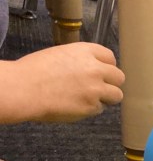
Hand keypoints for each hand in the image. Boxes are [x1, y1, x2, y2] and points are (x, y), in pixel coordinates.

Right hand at [5, 42, 124, 123]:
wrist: (26, 88)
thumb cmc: (35, 70)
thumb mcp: (60, 54)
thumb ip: (79, 61)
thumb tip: (89, 69)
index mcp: (85, 51)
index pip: (110, 57)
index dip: (107, 66)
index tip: (103, 72)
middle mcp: (95, 68)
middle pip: (119, 77)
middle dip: (111, 83)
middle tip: (100, 87)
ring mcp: (95, 88)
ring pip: (116, 95)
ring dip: (107, 97)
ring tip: (90, 98)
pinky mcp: (91, 106)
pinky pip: (99, 108)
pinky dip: (91, 109)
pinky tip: (76, 105)